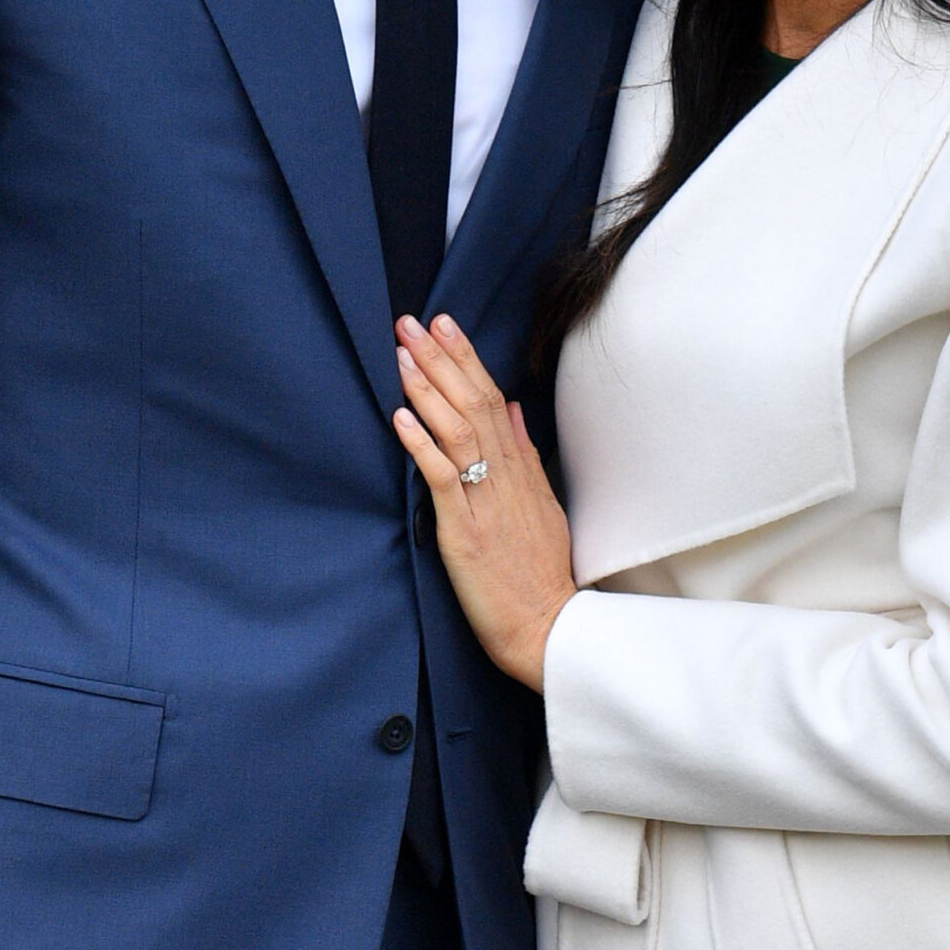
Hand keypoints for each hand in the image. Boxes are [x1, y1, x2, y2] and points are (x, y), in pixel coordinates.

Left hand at [392, 314, 577, 691]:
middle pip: (474, 404)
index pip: (493, 399)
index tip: (444, 324)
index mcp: (521, 471)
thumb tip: (516, 409)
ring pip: (458, 432)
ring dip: (427, 390)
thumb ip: (527, 455)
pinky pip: (443, 481)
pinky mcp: (464, 533)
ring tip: (402, 356)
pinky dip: (422, 446)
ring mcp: (485, 504)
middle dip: (441, 359)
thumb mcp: (544, 505)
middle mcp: (505, 478)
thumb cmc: (541, 574)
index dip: (467, 359)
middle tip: (411, 321)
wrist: (548, 629)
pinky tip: (401, 418)